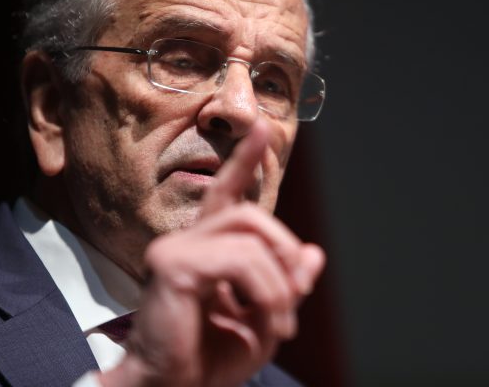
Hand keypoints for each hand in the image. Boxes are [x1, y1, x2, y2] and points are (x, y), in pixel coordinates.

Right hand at [98, 120, 324, 386]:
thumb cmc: (209, 360)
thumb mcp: (264, 320)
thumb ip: (287, 285)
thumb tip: (314, 254)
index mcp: (204, 249)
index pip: (225, 194)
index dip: (244, 161)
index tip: (263, 128)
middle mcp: (185, 241)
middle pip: (251, 214)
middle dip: (285, 250)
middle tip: (293, 300)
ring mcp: (175, 249)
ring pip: (251, 237)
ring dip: (279, 284)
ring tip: (282, 323)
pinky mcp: (174, 266)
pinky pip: (241, 261)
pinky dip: (267, 292)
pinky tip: (266, 320)